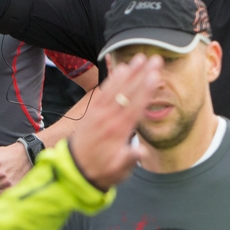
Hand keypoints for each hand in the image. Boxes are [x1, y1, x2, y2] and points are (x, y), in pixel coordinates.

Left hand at [67, 55, 165, 190]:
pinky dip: (112, 78)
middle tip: (154, 59)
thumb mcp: (118, 171)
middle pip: (129, 92)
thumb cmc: (101, 171)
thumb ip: (129, 159)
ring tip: (139, 58)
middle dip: (142, 74)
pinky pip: (103, 91)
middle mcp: (109, 118)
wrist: (74, 170)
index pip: (136, 105)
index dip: (146, 89)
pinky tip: (120, 69)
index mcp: (119, 130)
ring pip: (116, 88)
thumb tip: (142, 151)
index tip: (155, 75)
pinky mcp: (92, 111)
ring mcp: (99, 112)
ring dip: (129, 72)